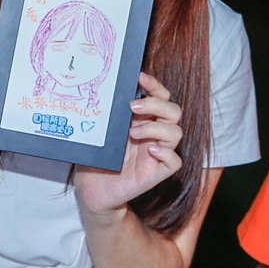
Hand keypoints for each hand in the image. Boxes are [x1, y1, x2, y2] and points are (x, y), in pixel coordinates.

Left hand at [75, 72, 182, 216]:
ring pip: (176, 133)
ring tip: (132, 133)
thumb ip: (111, 114)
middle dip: (156, 104)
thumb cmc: (97, 158)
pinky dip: (166, 153)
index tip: (140, 77)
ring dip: (156, 128)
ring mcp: (156, 153)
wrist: (91, 190)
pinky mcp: (156, 173)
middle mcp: (153, 134)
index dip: (155, 86)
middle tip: (133, 107)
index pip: (161, 97)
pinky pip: (174, 162)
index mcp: (143, 120)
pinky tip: (150, 151)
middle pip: (173, 111)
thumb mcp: (102, 131)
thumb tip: (108, 89)